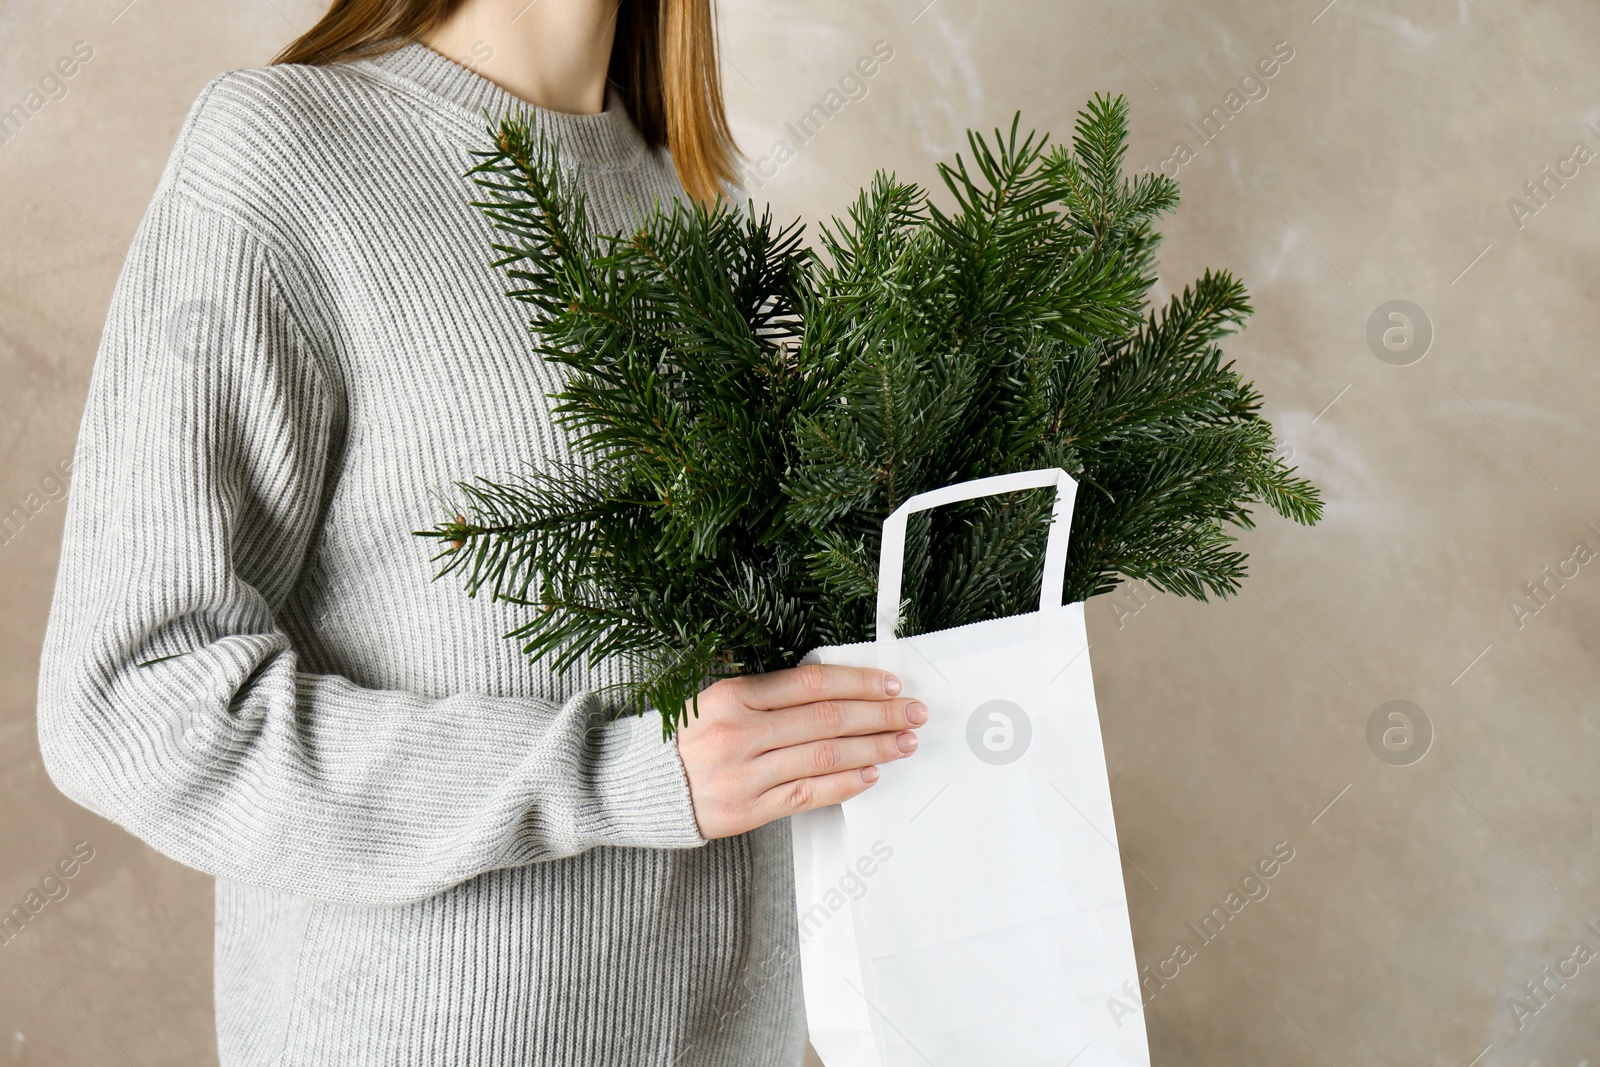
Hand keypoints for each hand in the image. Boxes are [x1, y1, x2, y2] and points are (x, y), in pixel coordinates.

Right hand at [675, 664, 926, 839]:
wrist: (639, 787)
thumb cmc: (685, 739)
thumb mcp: (716, 699)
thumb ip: (768, 692)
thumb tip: (837, 688)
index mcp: (732, 696)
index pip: (811, 683)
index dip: (858, 682)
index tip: (891, 684)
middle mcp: (739, 732)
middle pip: (826, 719)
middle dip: (879, 714)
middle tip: (912, 713)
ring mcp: (744, 773)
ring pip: (824, 757)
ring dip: (872, 748)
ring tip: (903, 742)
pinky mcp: (747, 810)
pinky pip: (807, 794)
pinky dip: (844, 784)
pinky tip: (871, 774)